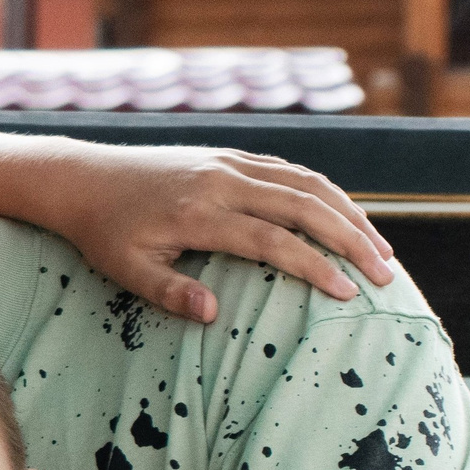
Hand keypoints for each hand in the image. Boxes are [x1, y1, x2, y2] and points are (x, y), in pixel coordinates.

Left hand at [46, 143, 393, 322]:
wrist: (82, 178)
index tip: (347, 293)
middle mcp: (220, 181)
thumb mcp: (124, 269)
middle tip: (386, 274)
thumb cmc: (103, 233)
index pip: (271, 240)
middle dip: (351, 239)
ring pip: (305, 182)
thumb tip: (213, 314)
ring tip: (381, 248)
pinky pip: (289, 170)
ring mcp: (228, 162)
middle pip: (303, 205)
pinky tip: (346, 217)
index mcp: (197, 213)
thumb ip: (168, 292)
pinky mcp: (230, 155)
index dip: (314, 266)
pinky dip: (324, 192)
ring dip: (349, 212)